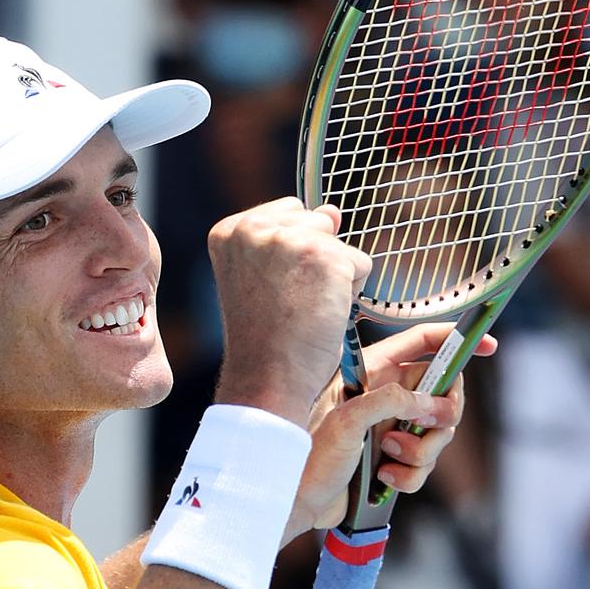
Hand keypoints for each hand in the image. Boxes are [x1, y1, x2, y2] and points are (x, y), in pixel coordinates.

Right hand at [208, 198, 371, 424]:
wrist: (268, 378)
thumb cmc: (267, 338)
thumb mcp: (265, 277)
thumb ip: (293, 238)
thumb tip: (332, 211)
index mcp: (229, 231)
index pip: (286, 215)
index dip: (291, 256)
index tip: (272, 291)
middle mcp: (253, 227)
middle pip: (315, 223)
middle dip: (314, 260)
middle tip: (289, 302)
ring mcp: (287, 238)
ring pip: (338, 243)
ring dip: (334, 276)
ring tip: (304, 308)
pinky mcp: (322, 255)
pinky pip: (360, 263)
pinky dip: (350, 293)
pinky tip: (321, 314)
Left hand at [284, 323, 496, 541]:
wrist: (293, 497)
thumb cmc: (309, 451)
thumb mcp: (348, 417)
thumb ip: (392, 401)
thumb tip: (431, 406)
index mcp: (374, 371)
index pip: (423, 343)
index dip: (456, 339)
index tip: (489, 346)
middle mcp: (386, 395)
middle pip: (442, 393)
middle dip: (442, 416)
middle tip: (428, 427)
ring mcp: (391, 427)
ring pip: (438, 434)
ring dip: (421, 451)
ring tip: (388, 456)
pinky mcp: (392, 459)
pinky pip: (424, 465)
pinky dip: (410, 475)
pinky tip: (384, 479)